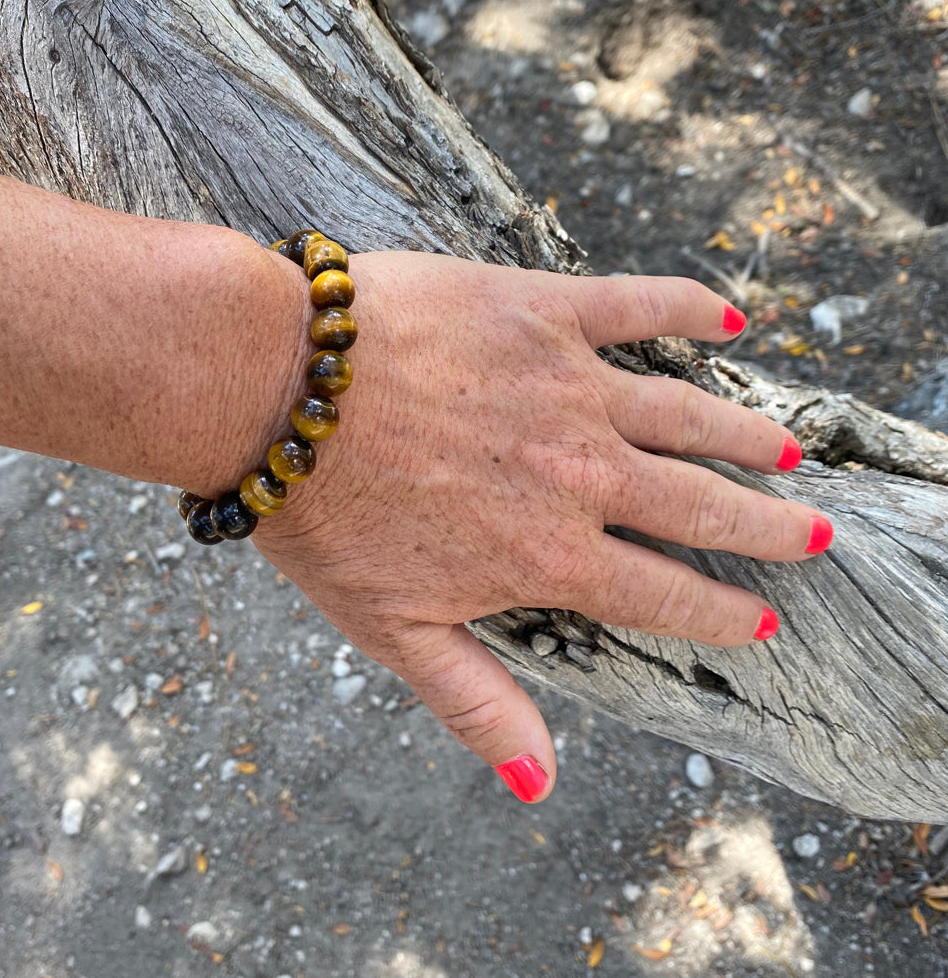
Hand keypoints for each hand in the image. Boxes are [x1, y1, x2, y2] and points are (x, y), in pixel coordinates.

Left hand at [253, 252, 830, 801]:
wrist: (277, 391)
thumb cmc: (321, 514)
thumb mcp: (392, 630)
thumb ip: (474, 704)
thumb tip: (538, 785)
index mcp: (548, 555)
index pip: (664, 596)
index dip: (721, 615)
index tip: (760, 622)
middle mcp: (580, 474)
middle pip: (702, 507)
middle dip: (767, 528)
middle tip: (811, 534)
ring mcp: (567, 387)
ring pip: (689, 414)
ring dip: (747, 436)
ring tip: (787, 450)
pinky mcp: (540, 310)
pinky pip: (636, 304)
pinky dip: (687, 305)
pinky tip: (726, 313)